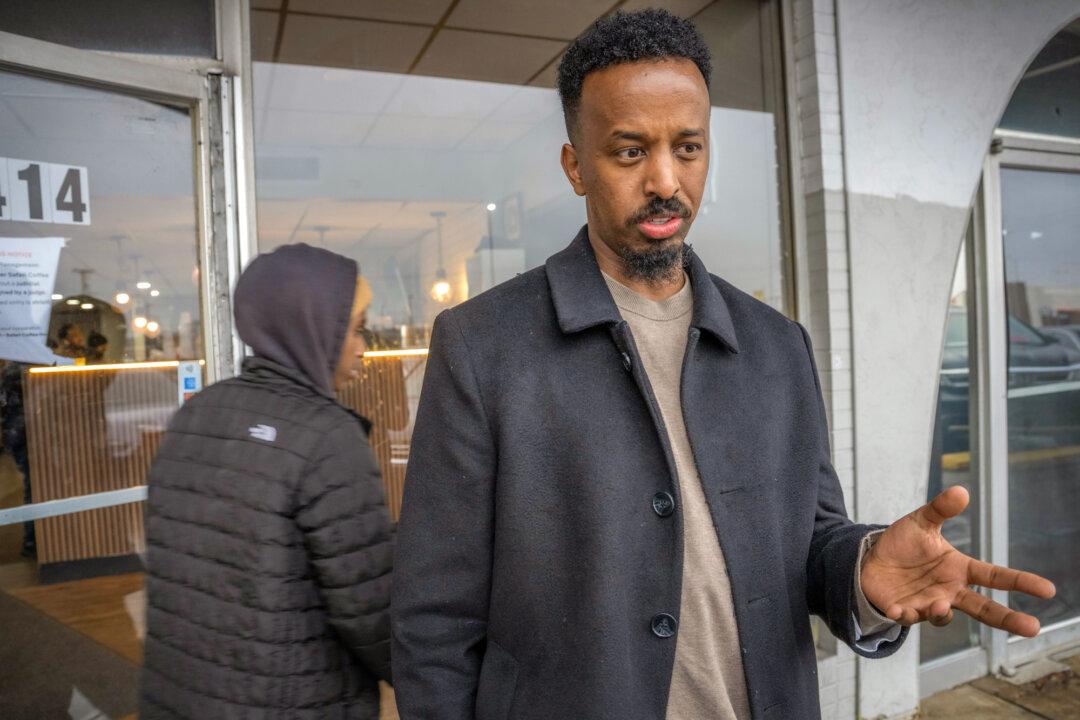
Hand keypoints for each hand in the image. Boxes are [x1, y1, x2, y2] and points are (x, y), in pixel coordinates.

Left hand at [860, 486, 1054, 636]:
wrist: (871, 559)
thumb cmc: (903, 544)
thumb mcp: (921, 522)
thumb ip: (940, 510)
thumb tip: (961, 491)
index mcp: (959, 569)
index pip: (996, 576)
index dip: (1021, 582)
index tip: (1047, 589)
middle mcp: (949, 590)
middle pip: (984, 609)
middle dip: (1008, 619)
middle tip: (1032, 627)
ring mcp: (928, 603)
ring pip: (943, 615)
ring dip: (941, 612)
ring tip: (939, 604)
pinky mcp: (904, 610)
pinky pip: (908, 616)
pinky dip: (905, 615)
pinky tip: (898, 609)